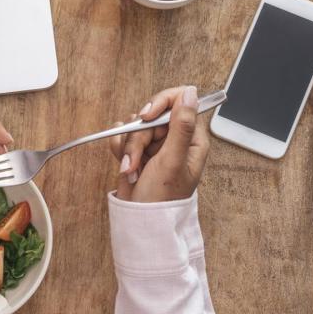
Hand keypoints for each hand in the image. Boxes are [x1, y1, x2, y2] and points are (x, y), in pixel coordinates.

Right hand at [109, 86, 209, 202]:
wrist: (139, 220)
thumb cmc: (161, 198)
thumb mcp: (172, 160)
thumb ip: (181, 125)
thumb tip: (190, 92)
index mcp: (192, 139)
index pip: (180, 102)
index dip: (161, 104)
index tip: (146, 116)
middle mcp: (175, 139)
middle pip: (153, 114)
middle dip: (139, 136)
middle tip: (137, 159)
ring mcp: (156, 145)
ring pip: (136, 125)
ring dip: (129, 147)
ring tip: (131, 170)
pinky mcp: (139, 151)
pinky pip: (124, 135)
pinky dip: (120, 149)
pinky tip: (124, 166)